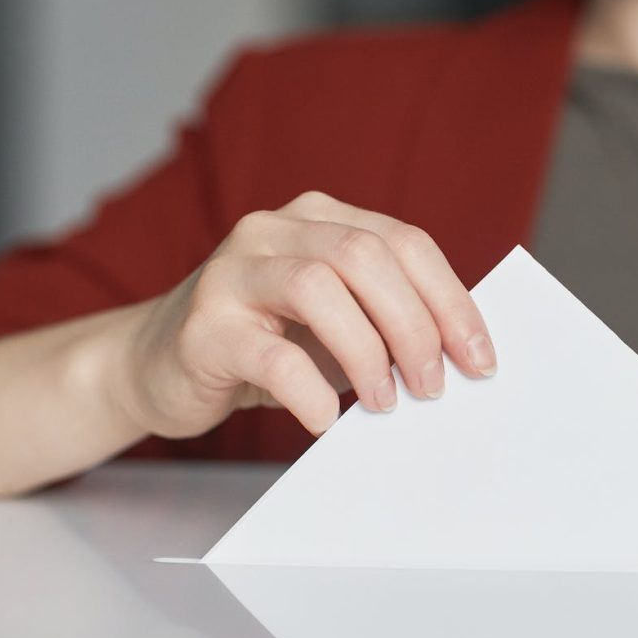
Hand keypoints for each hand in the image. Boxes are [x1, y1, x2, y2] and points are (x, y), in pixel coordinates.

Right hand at [119, 192, 496, 438]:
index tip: (480, 357)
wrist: (158, 365)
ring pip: (317, 288)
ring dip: (367, 353)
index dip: (450, 299)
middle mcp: (273, 230)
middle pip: (364, 256)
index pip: (403, 242)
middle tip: (432, 385)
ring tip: (384, 403)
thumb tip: (461, 354)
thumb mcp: (336, 319)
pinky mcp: (202, 327)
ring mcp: (231, 272)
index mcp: (319, 219)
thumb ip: (387, 317)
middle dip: (414, 325)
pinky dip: (311, 391)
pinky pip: (270, 355)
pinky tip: (324, 419)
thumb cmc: (267, 343)